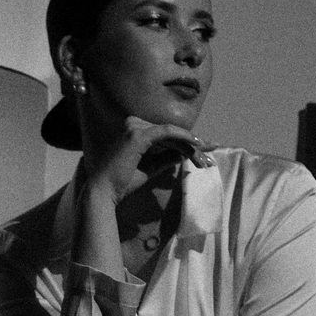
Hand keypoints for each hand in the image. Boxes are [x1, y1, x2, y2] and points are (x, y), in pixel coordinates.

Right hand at [82, 115, 212, 207]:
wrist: (104, 192)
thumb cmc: (123, 182)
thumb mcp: (150, 168)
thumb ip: (166, 158)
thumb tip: (182, 154)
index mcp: (134, 130)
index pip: (166, 135)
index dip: (186, 144)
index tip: (204, 154)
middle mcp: (134, 123)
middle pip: (171, 133)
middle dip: (193, 146)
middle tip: (210, 158)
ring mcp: (135, 127)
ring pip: (172, 134)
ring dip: (191, 146)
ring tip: (206, 159)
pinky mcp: (138, 134)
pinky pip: (167, 132)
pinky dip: (183, 138)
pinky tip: (198, 145)